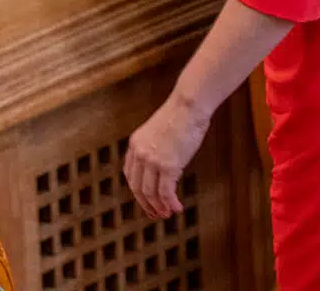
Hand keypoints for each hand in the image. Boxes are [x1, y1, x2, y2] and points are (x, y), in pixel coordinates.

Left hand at [124, 93, 210, 219]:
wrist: (189, 105)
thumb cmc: (181, 114)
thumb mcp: (160, 131)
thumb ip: (156, 147)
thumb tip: (164, 166)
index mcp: (135, 144)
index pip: (130, 174)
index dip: (137, 191)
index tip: (145, 199)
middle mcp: (140, 154)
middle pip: (137, 187)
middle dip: (146, 204)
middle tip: (155, 213)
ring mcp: (152, 161)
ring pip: (151, 193)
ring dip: (159, 207)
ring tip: (166, 214)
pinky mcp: (168, 166)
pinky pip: (166, 192)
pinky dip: (170, 203)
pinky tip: (176, 208)